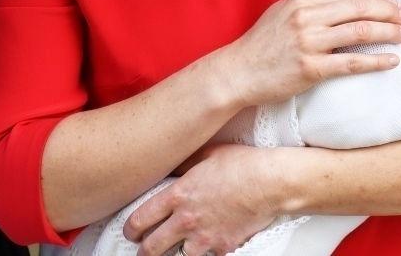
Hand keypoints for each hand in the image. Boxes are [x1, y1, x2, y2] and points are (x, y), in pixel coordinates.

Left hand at [124, 144, 282, 255]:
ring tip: (174, 250)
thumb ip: (184, 163)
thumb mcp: (206, 154)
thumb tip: (172, 167)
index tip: (130, 231)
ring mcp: (205, 238)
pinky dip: (205, 253)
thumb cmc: (241, 164)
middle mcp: (186, 220)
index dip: (131, 229)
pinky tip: (206, 247)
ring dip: (175, 253)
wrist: (270, 183)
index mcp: (178, 195)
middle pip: (152, 247)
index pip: (141, 219)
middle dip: (144, 251)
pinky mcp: (223, 248)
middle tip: (143, 250)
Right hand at [209, 0, 400, 107]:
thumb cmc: (264, 41)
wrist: (239, 71)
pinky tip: (392, 61)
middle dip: (388, 11)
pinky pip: (352, 63)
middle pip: (359, 8)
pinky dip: (376, 61)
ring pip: (360, 32)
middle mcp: (305, 16)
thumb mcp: (286, 10)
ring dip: (388, 32)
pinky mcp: (310, 68)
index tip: (392, 3)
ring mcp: (308, 42)